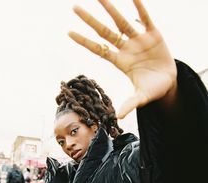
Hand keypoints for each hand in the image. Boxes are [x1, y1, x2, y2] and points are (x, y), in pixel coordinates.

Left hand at [68, 0, 176, 117]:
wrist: (169, 81)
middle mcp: (126, 48)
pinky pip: (145, 18)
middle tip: (74, 7)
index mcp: (120, 62)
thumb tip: (119, 117)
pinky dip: (139, 7)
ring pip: (122, 21)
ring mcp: (139, 40)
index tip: (69, 33)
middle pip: (105, 31)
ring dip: (110, 8)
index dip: (84, 41)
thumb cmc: (152, 90)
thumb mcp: (142, 97)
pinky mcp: (154, 34)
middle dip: (90, 20)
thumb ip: (131, 104)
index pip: (99, 49)